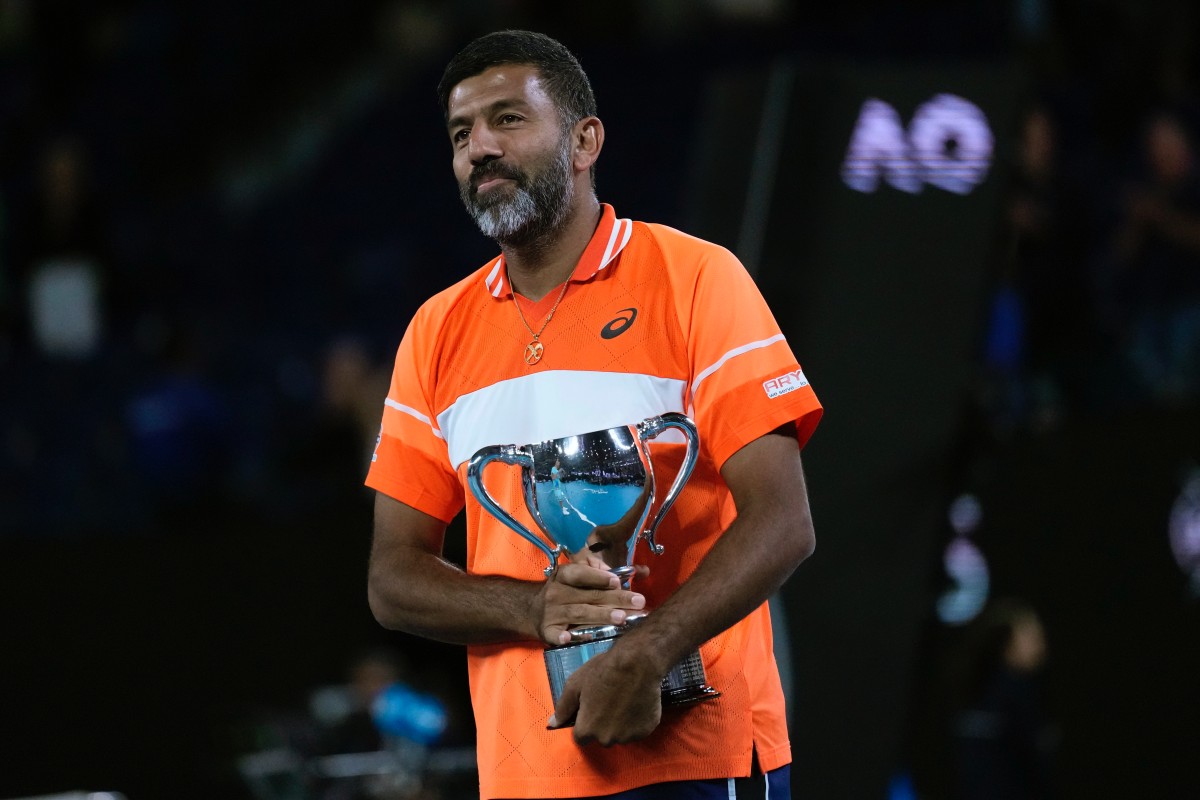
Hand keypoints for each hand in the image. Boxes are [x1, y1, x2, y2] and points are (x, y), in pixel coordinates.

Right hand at [537, 561, 645, 645]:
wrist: (533, 610)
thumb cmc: (565, 592)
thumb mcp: (579, 576)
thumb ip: (605, 573)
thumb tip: (640, 570)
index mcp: (564, 575)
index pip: (581, 573)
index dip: (598, 577)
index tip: (617, 581)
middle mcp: (556, 592)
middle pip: (588, 595)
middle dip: (615, 599)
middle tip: (638, 602)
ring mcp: (551, 612)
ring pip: (579, 613)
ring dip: (600, 616)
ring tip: (622, 618)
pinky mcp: (547, 630)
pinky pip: (555, 634)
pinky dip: (561, 636)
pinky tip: (568, 637)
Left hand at [548, 644, 662, 745]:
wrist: (637, 663)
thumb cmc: (603, 671)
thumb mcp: (575, 684)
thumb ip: (563, 707)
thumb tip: (552, 724)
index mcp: (587, 729)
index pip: (581, 737)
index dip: (585, 721)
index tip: (592, 708)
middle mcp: (606, 739)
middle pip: (601, 737)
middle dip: (603, 724)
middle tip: (609, 701)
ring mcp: (628, 737)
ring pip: (620, 734)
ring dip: (620, 723)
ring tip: (624, 700)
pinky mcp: (645, 731)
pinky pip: (638, 730)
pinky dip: (637, 720)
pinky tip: (636, 703)